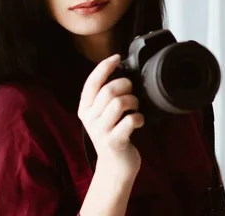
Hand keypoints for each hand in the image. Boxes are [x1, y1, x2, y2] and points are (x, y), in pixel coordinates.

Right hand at [78, 54, 144, 181]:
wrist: (116, 166)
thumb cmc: (113, 134)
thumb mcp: (103, 114)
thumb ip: (105, 96)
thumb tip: (120, 70)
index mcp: (84, 108)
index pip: (91, 82)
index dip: (104, 67)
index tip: (117, 58)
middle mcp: (89, 118)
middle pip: (109, 90)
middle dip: (126, 86)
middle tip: (132, 93)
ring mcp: (100, 131)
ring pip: (119, 103)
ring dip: (134, 102)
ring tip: (135, 108)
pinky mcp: (113, 142)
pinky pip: (130, 121)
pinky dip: (139, 118)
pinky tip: (139, 121)